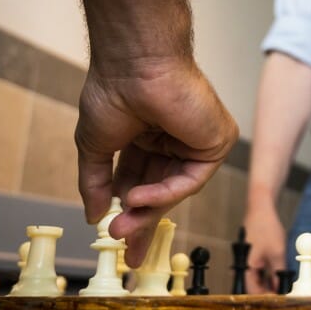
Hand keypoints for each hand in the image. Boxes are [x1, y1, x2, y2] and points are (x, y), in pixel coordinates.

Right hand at [75, 55, 237, 266]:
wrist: (134, 63)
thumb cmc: (113, 91)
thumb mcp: (96, 145)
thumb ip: (95, 182)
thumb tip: (94, 216)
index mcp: (147, 136)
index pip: (140, 181)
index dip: (128, 211)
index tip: (114, 237)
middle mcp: (175, 138)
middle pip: (160, 190)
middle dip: (141, 221)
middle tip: (124, 246)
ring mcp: (197, 140)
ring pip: (175, 189)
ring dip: (147, 211)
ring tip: (122, 227)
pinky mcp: (216, 141)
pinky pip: (192, 179)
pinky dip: (165, 193)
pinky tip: (138, 198)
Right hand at [243, 203, 286, 293]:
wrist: (260, 208)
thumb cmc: (265, 228)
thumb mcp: (277, 252)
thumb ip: (279, 272)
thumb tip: (282, 289)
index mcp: (246, 266)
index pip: (253, 291)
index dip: (266, 298)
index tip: (278, 302)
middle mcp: (243, 266)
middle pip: (253, 287)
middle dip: (267, 293)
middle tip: (281, 297)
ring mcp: (247, 261)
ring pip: (256, 280)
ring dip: (268, 286)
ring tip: (281, 290)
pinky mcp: (252, 256)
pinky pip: (258, 272)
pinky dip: (267, 276)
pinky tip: (278, 278)